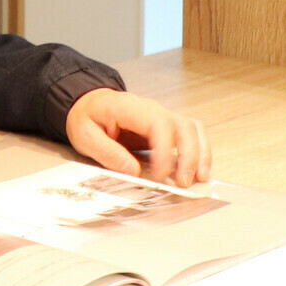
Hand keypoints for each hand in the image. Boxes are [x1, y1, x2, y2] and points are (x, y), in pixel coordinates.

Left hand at [64, 88, 211, 187]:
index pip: (158, 125)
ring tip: (200, 178)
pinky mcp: (167, 128)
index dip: (165, 150)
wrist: (88, 104)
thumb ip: (107, 152)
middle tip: (184, 182)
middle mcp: (152, 110)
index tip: (161, 175)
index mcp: (130, 108)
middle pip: (183, 126)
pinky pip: (191, 134)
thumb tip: (134, 170)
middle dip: (189, 155)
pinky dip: (199, 151)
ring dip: (200, 153)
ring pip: (193, 129)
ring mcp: (162, 117)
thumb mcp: (85, 135)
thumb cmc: (87, 117)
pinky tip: (198, 171)